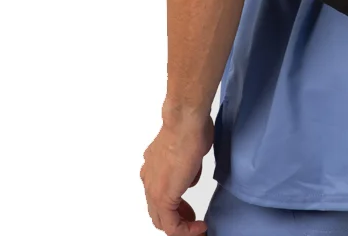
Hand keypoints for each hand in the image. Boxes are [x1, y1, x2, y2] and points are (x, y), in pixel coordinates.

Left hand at [141, 111, 212, 234]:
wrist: (185, 122)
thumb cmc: (189, 127)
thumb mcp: (190, 151)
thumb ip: (188, 167)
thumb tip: (191, 175)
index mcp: (152, 167)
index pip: (159, 196)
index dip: (176, 206)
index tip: (190, 210)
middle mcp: (148, 179)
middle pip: (158, 212)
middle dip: (177, 219)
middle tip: (192, 221)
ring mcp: (153, 188)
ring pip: (162, 219)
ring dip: (181, 226)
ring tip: (196, 228)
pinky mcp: (163, 196)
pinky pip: (171, 224)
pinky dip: (185, 230)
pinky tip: (198, 227)